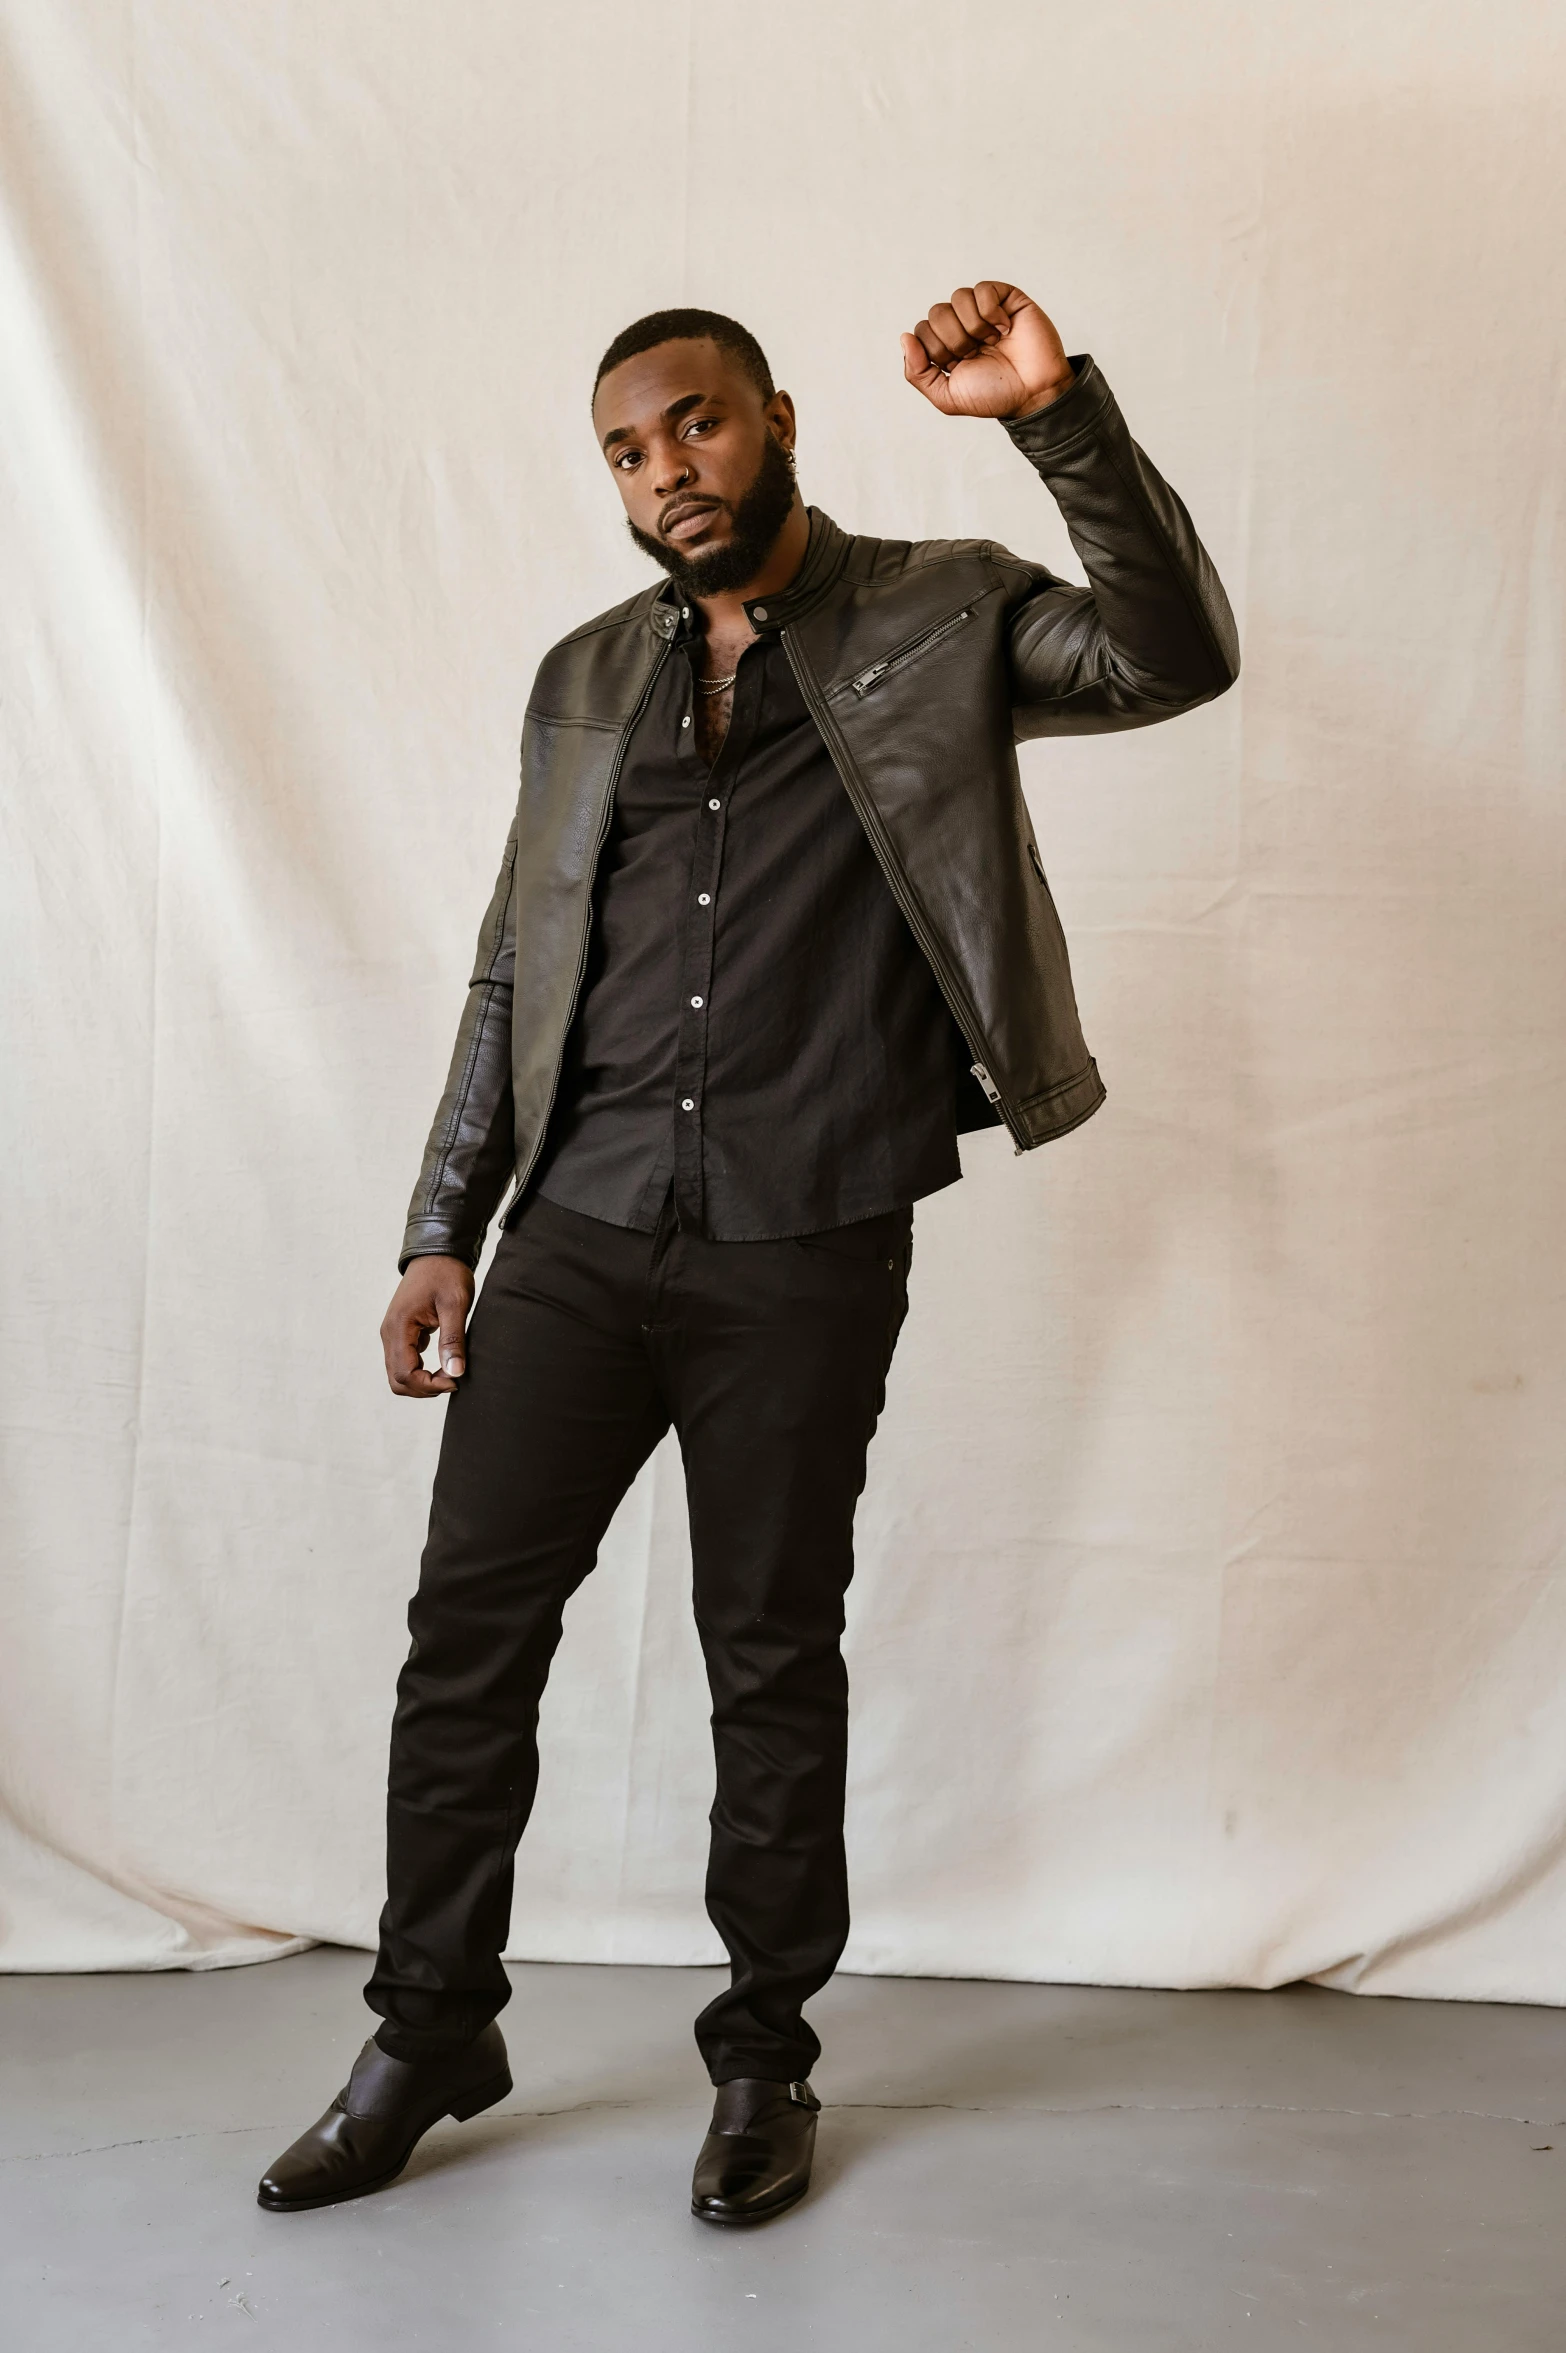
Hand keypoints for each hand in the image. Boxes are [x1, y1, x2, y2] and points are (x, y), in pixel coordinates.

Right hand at [380, 1255, 473, 1397]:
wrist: (437, 1253)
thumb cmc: (446, 1273)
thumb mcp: (455, 1304)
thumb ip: (453, 1339)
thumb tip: (455, 1373)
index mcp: (399, 1327)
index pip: (405, 1374)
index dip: (429, 1385)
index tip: (454, 1380)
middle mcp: (389, 1333)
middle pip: (397, 1380)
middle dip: (424, 1388)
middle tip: (453, 1380)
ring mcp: (392, 1333)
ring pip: (399, 1374)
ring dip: (422, 1381)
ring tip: (450, 1372)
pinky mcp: (400, 1333)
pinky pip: (404, 1362)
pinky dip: (421, 1371)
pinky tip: (443, 1362)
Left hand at [901, 282, 1073, 420]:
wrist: (1033, 393)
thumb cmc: (994, 396)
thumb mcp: (947, 396)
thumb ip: (917, 373)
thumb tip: (905, 337)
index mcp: (945, 346)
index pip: (921, 330)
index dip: (937, 350)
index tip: (959, 366)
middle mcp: (962, 325)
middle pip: (936, 313)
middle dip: (954, 340)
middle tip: (976, 354)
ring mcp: (983, 310)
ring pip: (957, 298)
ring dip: (973, 326)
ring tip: (993, 342)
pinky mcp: (1005, 298)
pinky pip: (982, 289)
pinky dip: (990, 311)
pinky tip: (1004, 328)